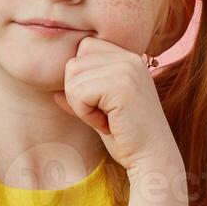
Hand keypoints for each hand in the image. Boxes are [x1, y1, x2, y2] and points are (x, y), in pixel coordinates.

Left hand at [52, 36, 180, 172]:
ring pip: (73, 78)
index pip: (84, 47)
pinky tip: (105, 124)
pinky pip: (79, 93)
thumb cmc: (126, 137)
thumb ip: (81, 96)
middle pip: (73, 63)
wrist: (153, 158)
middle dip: (76, 92)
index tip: (100, 102)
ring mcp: (127, 69)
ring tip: (105, 119)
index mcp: (128, 58)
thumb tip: (54, 92)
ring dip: (80, 105)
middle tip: (101, 114)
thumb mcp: (99, 111)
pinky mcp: (122, 86)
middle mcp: (130, 58)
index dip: (80, 78)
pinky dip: (85, 114)